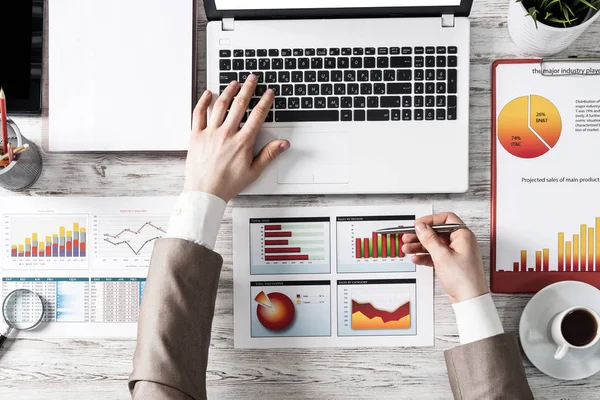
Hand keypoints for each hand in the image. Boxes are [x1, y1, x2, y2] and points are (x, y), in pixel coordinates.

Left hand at [184, 75, 289, 200]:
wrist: (204, 192)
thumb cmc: (227, 184)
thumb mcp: (253, 171)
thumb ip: (269, 154)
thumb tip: (283, 144)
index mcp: (242, 142)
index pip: (257, 115)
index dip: (265, 101)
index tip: (269, 93)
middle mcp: (226, 134)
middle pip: (240, 104)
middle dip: (248, 88)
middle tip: (252, 78)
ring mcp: (210, 133)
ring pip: (220, 105)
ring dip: (229, 91)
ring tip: (235, 83)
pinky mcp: (196, 135)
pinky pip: (199, 113)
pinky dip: (203, 101)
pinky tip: (208, 93)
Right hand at [402, 213, 487, 303]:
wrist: (469, 299)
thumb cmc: (464, 279)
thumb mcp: (442, 255)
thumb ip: (429, 239)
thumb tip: (421, 227)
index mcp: (463, 236)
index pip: (446, 219)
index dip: (430, 220)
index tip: (418, 225)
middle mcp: (461, 242)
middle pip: (437, 233)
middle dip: (421, 235)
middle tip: (408, 236)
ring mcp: (456, 253)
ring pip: (434, 244)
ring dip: (420, 246)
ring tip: (408, 248)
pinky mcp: (451, 263)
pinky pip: (435, 255)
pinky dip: (425, 256)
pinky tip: (417, 258)